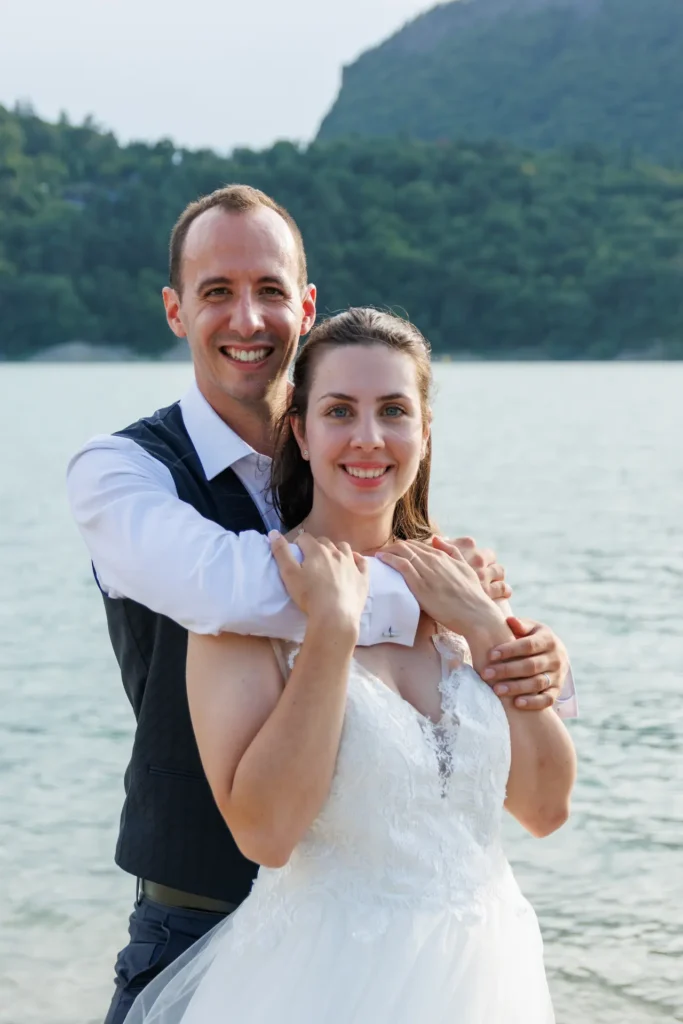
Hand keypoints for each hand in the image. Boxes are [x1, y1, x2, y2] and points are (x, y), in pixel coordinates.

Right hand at [269, 531, 368, 632]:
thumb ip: (281, 552)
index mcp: (317, 551)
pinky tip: (352, 564)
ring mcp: (351, 564)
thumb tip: (273, 533)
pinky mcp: (362, 577)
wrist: (334, 617)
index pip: (305, 538)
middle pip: (324, 542)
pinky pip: (362, 562)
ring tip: (330, 561)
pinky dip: (356, 560)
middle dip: (316, 547)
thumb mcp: (289, 574)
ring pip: (344, 548)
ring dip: (336, 550)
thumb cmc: (309, 596)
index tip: (296, 555)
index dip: (299, 544)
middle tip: (310, 561)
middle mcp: (336, 553)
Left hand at [377, 537, 502, 637]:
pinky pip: (401, 565)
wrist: (476, 614)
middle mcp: (434, 560)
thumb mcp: (466, 568)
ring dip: (386, 551)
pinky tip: (379, 559)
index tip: (393, 551)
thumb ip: (452, 552)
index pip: (417, 545)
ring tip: (376, 556)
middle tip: (380, 554)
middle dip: (392, 547)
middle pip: (406, 546)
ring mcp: (426, 571)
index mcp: (443, 556)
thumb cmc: (473, 596)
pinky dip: (388, 559)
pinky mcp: (420, 584)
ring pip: (401, 552)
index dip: (403, 547)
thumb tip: (437, 538)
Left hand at [481, 617, 568, 710]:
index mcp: (548, 640)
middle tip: (486, 674)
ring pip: (538, 683)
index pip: (528, 645)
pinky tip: (517, 703)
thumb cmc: (533, 638)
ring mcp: (558, 676)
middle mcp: (556, 658)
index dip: (510, 650)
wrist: (555, 654)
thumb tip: (510, 621)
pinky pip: (548, 699)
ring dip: (516, 687)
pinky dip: (533, 702)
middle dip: (507, 670)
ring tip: (496, 690)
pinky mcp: (557, 691)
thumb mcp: (530, 628)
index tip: (490, 655)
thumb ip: (520, 625)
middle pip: (531, 666)